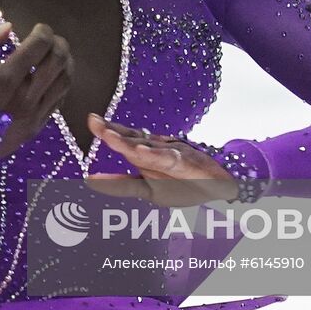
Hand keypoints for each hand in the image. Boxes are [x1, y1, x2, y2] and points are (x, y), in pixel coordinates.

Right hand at [0, 21, 72, 160]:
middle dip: (58, 43)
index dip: (43, 30)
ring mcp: (34, 116)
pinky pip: (59, 101)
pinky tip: (51, 77)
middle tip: (49, 39)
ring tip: (53, 55)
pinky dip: (61, 84)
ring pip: (65, 81)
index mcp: (5, 81)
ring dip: (64, 63)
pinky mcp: (36, 129)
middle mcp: (25, 99)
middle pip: (59, 60)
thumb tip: (9, 27)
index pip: (40, 45)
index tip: (37, 28)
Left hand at [84, 114, 239, 206]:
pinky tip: (141, 152)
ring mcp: (169, 155)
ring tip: (109, 136)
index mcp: (146, 154)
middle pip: (130, 140)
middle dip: (111, 132)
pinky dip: (154, 155)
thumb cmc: (183, 185)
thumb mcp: (148, 189)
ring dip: (127, 142)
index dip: (108, 129)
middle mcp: (156, 151)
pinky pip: (166, 159)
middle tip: (94, 122)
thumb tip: (91, 180)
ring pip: (144, 147)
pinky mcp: (183, 163)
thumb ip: (122, 184)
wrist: (219, 186)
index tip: (92, 120)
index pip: (125, 138)